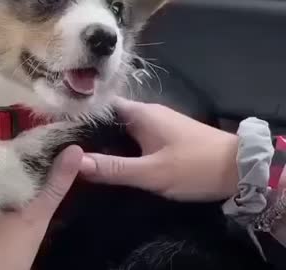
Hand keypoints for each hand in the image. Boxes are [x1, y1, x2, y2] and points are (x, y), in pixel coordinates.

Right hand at [80, 98, 239, 200]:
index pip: (100, 107)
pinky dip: (119, 145)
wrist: (239, 168)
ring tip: (79, 156)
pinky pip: (133, 136)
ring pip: (121, 128)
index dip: (79, 117)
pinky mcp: (164, 135)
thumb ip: (113, 168)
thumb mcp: (151, 172)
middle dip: (88, 132)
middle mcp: (146, 112)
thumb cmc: (193, 166)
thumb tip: (75, 162)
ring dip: (104, 140)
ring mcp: (156, 123)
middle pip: (108, 118)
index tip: (57, 132)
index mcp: (140, 113)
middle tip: (64, 150)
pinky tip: (109, 160)